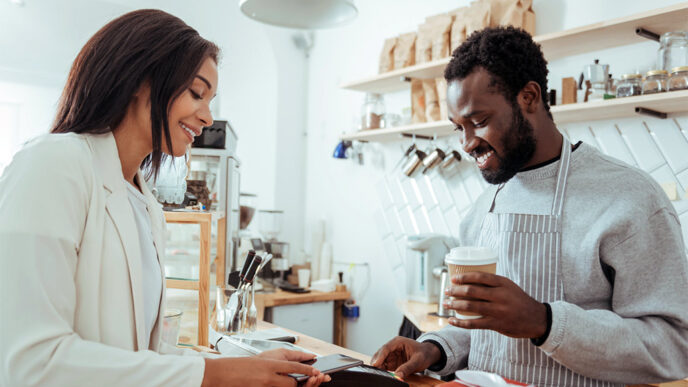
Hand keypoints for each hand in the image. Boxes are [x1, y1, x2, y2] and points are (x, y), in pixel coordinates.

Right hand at [201, 355, 328, 386]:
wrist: (220, 374)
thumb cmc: (238, 366)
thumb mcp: (260, 360)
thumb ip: (276, 364)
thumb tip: (292, 367)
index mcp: (269, 364)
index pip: (294, 366)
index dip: (307, 369)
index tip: (316, 370)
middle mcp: (268, 376)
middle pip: (292, 383)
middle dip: (298, 383)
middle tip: (304, 380)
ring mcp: (264, 386)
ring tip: (287, 382)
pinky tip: (277, 386)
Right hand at [370, 336, 440, 379]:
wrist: (428, 355)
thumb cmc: (424, 354)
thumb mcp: (418, 361)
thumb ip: (408, 368)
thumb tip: (398, 376)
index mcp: (398, 342)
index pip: (386, 348)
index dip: (379, 357)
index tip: (375, 365)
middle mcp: (393, 347)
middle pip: (380, 354)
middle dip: (377, 363)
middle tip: (375, 372)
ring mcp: (392, 354)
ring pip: (381, 361)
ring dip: (379, 368)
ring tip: (379, 375)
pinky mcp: (392, 362)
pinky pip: (385, 366)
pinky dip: (383, 371)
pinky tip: (384, 376)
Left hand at [444, 272, 546, 338]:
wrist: (537, 319)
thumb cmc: (519, 300)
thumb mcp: (509, 287)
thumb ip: (493, 283)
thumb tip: (470, 280)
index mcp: (503, 283)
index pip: (480, 277)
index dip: (464, 277)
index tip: (453, 278)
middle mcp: (500, 296)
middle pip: (472, 291)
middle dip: (456, 291)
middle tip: (446, 291)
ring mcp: (498, 311)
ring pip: (471, 306)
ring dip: (455, 305)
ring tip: (446, 304)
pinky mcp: (496, 324)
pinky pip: (474, 324)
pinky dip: (460, 322)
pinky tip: (452, 320)